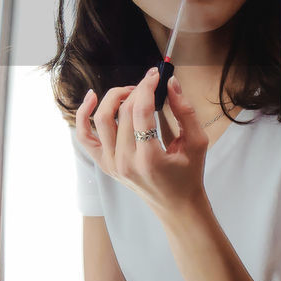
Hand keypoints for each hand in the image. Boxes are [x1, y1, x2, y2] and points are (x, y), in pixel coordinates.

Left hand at [74, 69, 209, 219]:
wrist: (176, 205)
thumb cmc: (188, 175)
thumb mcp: (197, 142)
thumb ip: (185, 111)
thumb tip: (170, 82)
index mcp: (149, 159)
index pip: (141, 112)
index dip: (147, 87)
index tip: (155, 74)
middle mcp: (125, 163)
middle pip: (123, 112)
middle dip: (137, 90)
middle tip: (150, 83)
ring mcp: (110, 164)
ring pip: (102, 119)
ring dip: (114, 97)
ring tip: (130, 92)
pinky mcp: (103, 164)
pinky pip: (84, 136)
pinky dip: (83, 115)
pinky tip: (91, 97)